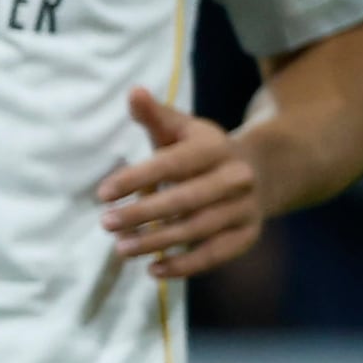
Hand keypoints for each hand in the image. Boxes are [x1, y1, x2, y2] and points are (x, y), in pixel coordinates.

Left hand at [97, 88, 263, 278]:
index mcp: (215, 147)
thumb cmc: (201, 151)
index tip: (102, 193)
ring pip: (197, 229)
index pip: (172, 163)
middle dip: (142, 213)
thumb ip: (155, 116)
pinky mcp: (246, 235)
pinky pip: (215, 254)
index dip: (137, 178)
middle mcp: (235, 177)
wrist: (259, 171)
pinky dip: (185, 265)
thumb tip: (133, 91)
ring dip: (157, 242)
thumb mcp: (180, 130)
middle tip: (106, 223)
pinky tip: (154, 270)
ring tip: (121, 248)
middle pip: (185, 199)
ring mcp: (244, 208)